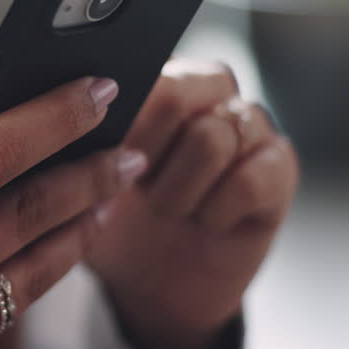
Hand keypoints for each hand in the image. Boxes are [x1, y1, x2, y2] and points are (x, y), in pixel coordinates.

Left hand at [85, 60, 298, 348]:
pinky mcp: (279, 170)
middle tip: (135, 183)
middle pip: (185, 86)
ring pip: (216, 136)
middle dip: (149, 147)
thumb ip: (74, 138)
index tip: (106, 149)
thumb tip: (70, 105)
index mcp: (154, 78)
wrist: (147, 286)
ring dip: (178, 188)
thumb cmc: (109, 222)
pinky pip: (254, 176)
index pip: (145, 62)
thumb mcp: (76, 182)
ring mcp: (248, 127)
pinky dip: (217, 210)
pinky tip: (204, 222)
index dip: (124, 109)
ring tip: (165, 206)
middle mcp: (207, 92)